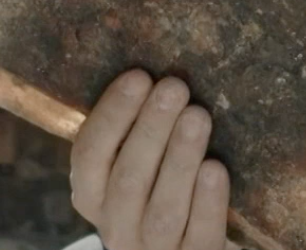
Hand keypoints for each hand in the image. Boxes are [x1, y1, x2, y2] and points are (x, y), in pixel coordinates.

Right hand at [72, 70, 230, 249]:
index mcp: (91, 195)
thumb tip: (155, 72)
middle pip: (127, 178)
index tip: (139, 76)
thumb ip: (133, 134)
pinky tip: (216, 168)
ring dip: (179, 158)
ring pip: (162, 208)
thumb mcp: (133, 166)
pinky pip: (200, 236)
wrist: (180, 247)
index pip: (90, 153)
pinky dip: (207, 202)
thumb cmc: (158, 189)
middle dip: (150, 128)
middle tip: (174, 87)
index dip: (112, 114)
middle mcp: (115, 227)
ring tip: (198, 116)